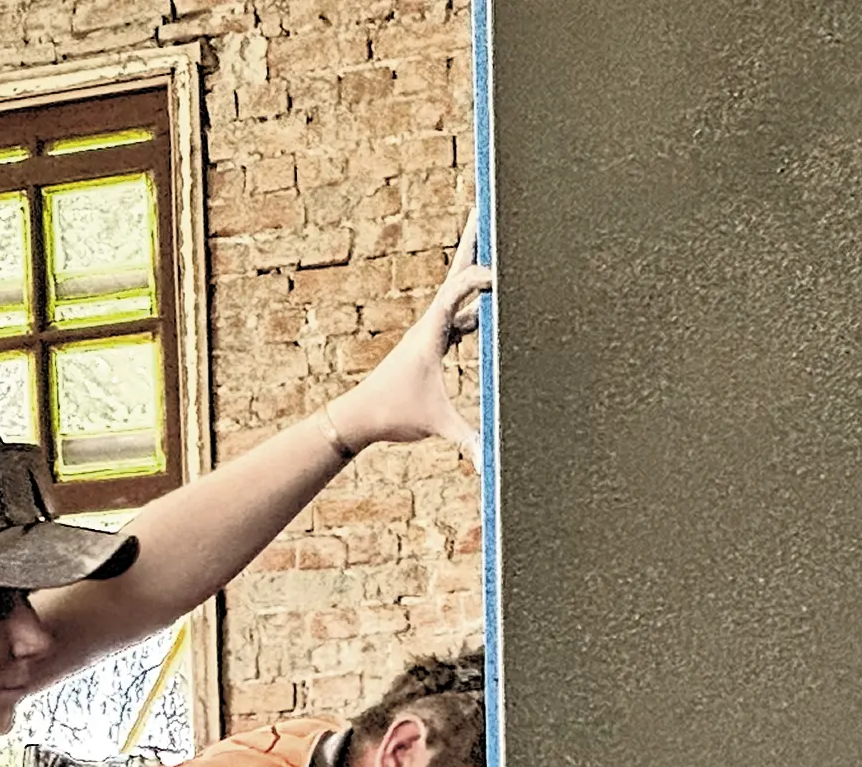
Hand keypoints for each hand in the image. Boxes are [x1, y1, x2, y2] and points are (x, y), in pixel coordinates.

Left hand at [331, 260, 493, 464]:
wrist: (359, 416)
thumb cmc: (392, 414)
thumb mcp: (434, 424)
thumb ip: (467, 440)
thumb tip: (491, 464)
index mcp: (431, 330)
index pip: (458, 289)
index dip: (480, 279)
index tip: (502, 278)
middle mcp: (431, 322)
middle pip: (457, 272)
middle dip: (474, 240)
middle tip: (488, 206)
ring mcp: (433, 330)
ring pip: (459, 290)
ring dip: (477, 268)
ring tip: (495, 241)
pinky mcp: (434, 342)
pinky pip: (461, 314)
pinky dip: (477, 302)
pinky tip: (493, 299)